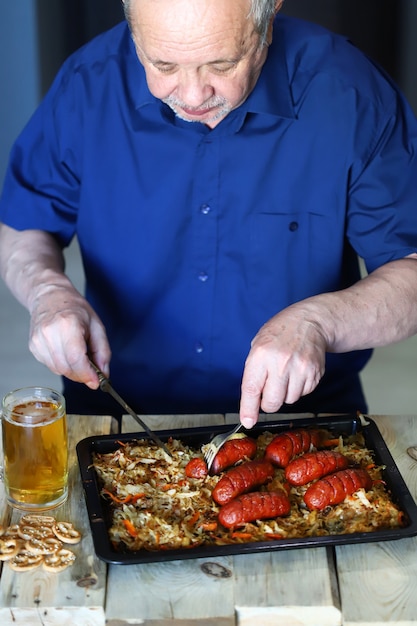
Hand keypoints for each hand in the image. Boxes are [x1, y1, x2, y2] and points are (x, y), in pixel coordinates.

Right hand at [28, 284, 110, 387]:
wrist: (49, 296)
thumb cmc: (75, 308)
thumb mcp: (97, 326)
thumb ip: (103, 352)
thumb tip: (104, 375)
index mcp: (68, 325)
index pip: (77, 359)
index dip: (87, 374)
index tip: (96, 382)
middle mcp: (50, 333)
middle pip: (67, 368)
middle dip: (82, 375)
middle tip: (92, 370)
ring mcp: (38, 340)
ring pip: (58, 370)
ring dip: (72, 370)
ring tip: (78, 355)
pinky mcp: (33, 346)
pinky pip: (50, 365)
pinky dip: (61, 365)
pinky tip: (65, 351)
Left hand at [239, 307, 326, 427]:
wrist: (310, 322)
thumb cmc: (280, 333)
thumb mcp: (258, 345)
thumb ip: (254, 372)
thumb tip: (250, 402)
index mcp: (261, 355)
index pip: (252, 388)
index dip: (249, 409)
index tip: (247, 421)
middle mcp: (281, 363)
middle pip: (273, 402)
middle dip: (269, 403)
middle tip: (269, 393)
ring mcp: (300, 369)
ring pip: (289, 400)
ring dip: (285, 394)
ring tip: (286, 374)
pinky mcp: (315, 373)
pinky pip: (304, 393)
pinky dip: (299, 388)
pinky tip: (297, 372)